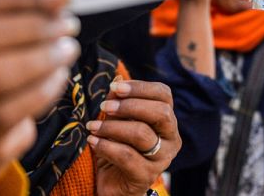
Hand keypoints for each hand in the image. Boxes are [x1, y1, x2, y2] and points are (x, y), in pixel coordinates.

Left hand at [87, 80, 180, 195]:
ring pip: (141, 134)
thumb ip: (119, 100)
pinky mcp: (146, 176)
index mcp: (167, 120)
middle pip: (161, 112)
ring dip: (112, 127)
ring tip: (93, 126)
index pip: (164, 95)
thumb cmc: (119, 146)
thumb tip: (117, 79)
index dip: (141, 87)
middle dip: (130, 106)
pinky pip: (127, 156)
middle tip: (105, 107)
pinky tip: (93, 141)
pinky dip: (106, 146)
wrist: (114, 184)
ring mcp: (162, 159)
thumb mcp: (118, 120)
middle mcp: (171, 138)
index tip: (115, 87)